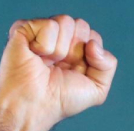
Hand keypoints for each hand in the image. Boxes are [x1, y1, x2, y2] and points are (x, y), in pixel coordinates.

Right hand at [0, 15, 117, 130]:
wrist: (35, 105)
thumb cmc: (61, 100)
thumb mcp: (97, 89)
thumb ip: (108, 65)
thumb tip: (93, 44)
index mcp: (76, 49)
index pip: (93, 36)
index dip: (90, 55)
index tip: (75, 72)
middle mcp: (59, 38)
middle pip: (81, 25)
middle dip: (75, 49)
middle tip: (60, 66)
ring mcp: (41, 32)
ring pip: (66, 21)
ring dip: (60, 49)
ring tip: (47, 63)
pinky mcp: (24, 29)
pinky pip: (49, 25)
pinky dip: (45, 45)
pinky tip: (35, 56)